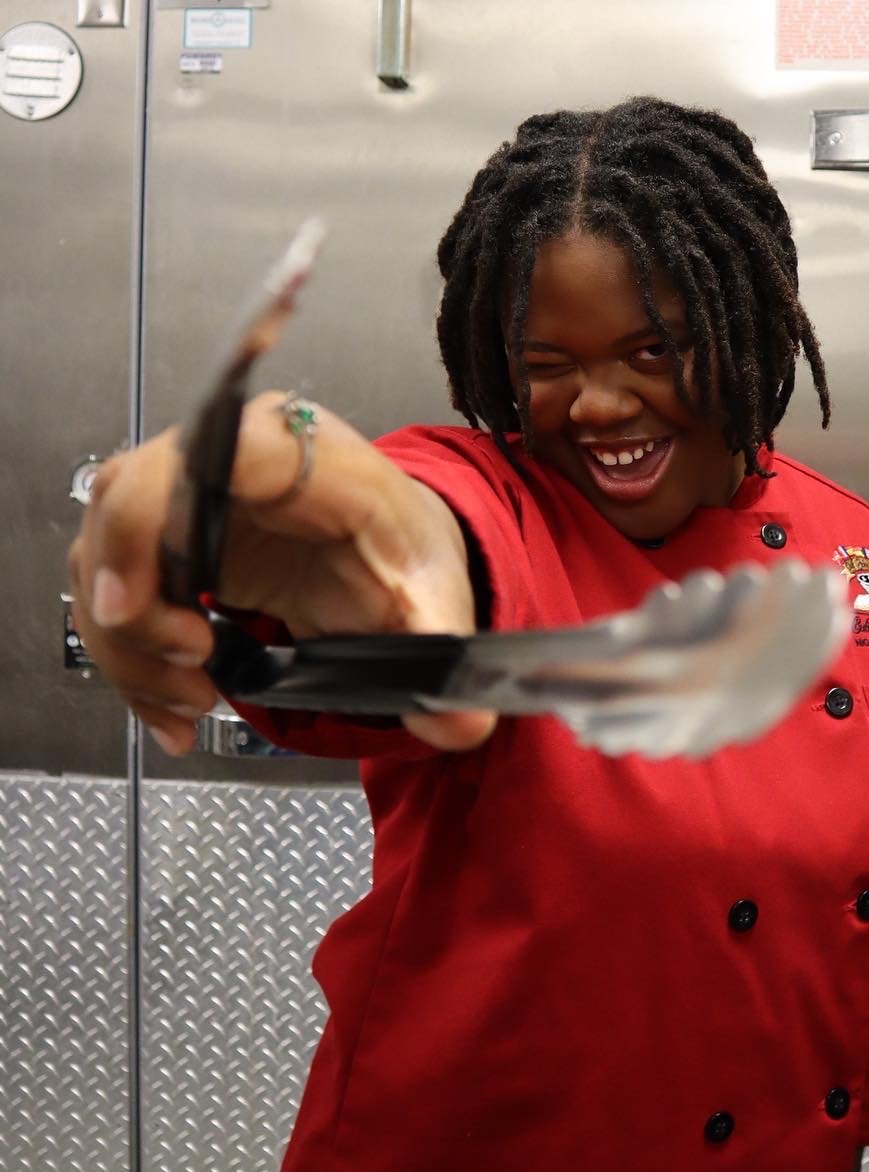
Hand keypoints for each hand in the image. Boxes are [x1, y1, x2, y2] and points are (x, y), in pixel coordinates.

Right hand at [67, 393, 496, 756]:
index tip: (131, 603)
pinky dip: (131, 660)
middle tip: (189, 666)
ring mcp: (188, 496)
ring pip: (102, 555)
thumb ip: (442, 654)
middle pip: (125, 503)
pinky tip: (176, 704)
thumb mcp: (432, 597)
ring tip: (197, 696)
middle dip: (133, 605)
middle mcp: (229, 457)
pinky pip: (111, 591)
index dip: (147, 518)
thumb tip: (462, 721)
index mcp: (299, 450)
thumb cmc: (403, 551)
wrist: (391, 554)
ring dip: (132, 646)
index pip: (201, 452)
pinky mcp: (167, 542)